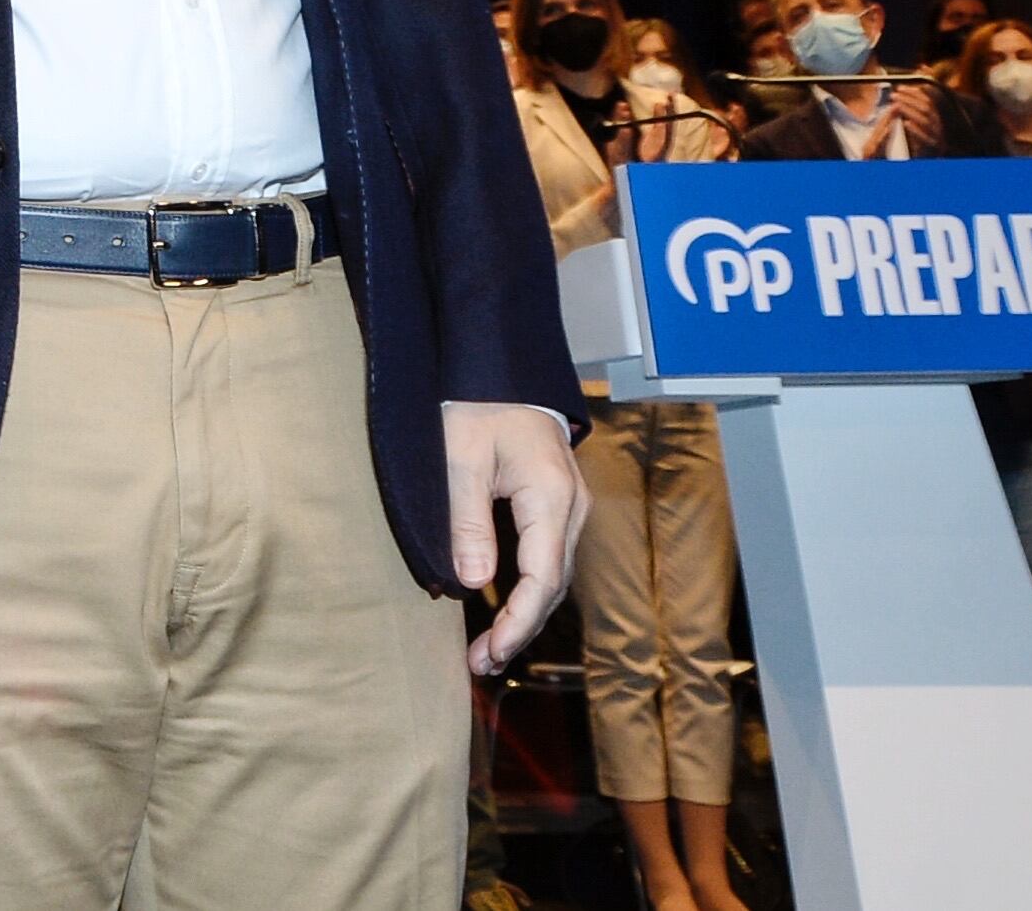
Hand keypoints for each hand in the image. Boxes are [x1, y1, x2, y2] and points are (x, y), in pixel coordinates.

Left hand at [447, 402, 588, 677]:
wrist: (500, 368)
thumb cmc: (477, 405)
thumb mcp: (461, 458)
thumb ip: (468, 521)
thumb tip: (476, 584)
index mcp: (551, 497)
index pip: (542, 578)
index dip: (517, 623)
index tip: (490, 653)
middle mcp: (571, 508)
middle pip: (552, 586)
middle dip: (519, 629)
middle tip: (480, 664)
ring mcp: (568, 508)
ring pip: (552, 576)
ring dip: (523, 615)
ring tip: (487, 650)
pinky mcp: (555, 506)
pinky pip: (546, 559)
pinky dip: (526, 591)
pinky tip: (502, 610)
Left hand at [885, 81, 942, 147]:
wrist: (923, 167)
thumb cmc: (917, 146)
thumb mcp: (917, 127)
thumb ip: (913, 113)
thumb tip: (902, 95)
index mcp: (937, 121)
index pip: (929, 101)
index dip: (914, 92)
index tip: (900, 87)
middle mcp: (940, 129)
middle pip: (927, 109)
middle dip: (909, 99)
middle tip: (894, 95)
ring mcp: (938, 139)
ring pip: (926, 121)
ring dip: (910, 110)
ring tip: (896, 105)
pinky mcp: (933, 150)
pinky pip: (926, 139)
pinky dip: (916, 130)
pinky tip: (906, 123)